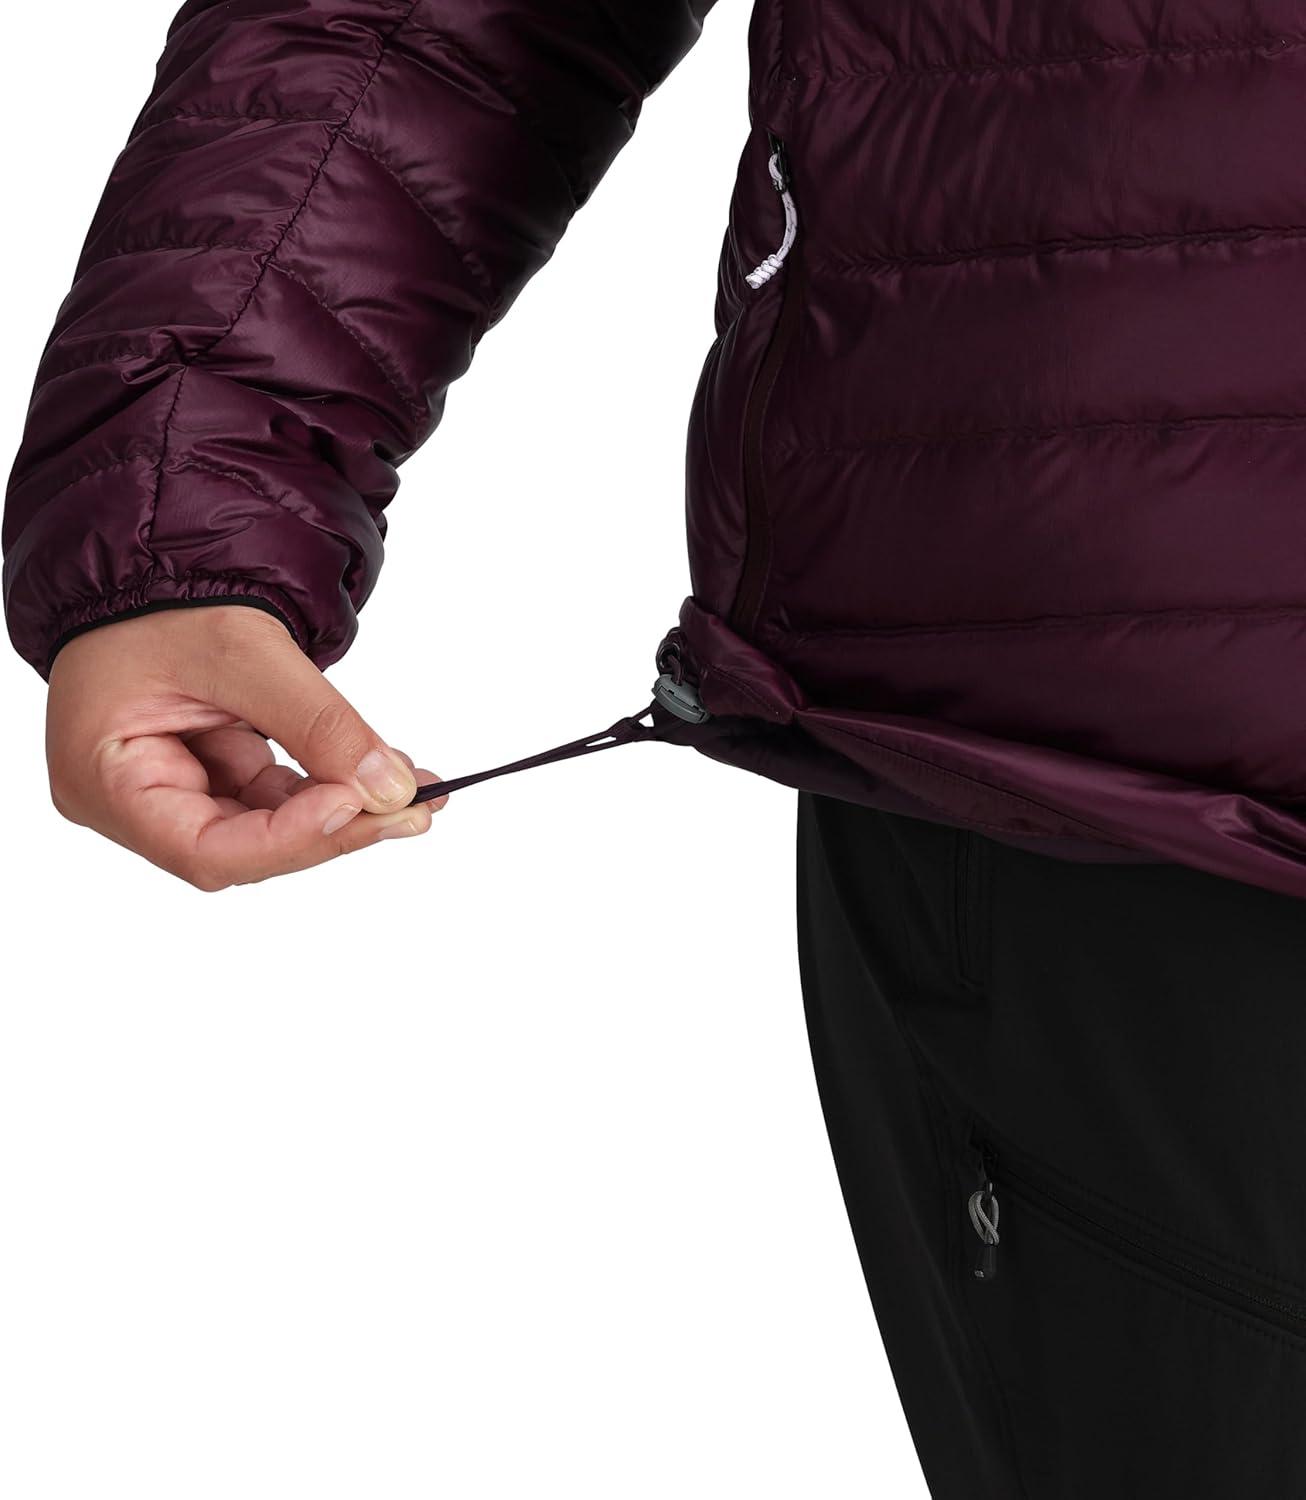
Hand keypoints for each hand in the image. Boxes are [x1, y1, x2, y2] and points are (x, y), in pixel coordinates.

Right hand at [46, 605, 445, 889]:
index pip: (203, 849)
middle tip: (413, 808)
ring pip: (272, 826)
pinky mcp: (216, 776)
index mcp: (108, 782)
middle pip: (245, 848)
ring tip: (417, 789)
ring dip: (346, 808)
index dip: (287, 839)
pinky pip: (280, 797)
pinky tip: (387, 772)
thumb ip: (317, 722)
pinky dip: (333, 784)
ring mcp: (177, 793)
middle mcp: (134, 805)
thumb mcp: (243, 650)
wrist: (152, 569)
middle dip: (333, 826)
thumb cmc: (160, 600)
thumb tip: (390, 788)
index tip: (356, 804)